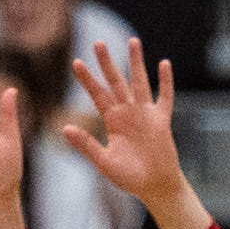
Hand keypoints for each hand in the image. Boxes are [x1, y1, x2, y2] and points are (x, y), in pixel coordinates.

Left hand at [64, 38, 182, 204]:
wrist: (153, 187)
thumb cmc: (128, 176)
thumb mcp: (103, 161)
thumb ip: (85, 144)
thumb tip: (64, 128)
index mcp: (112, 121)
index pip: (97, 95)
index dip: (87, 79)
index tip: (76, 62)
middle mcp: (127, 113)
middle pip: (115, 82)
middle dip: (107, 63)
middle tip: (97, 42)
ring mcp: (145, 114)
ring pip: (139, 82)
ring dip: (136, 63)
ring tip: (132, 41)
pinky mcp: (162, 120)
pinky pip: (165, 97)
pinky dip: (165, 82)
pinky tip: (164, 64)